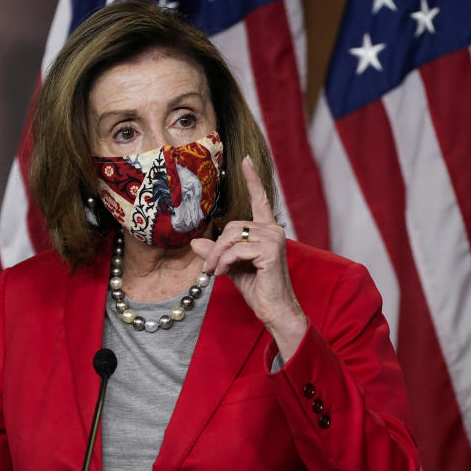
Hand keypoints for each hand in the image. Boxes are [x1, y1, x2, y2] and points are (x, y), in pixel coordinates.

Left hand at [191, 156, 306, 357]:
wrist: (274, 310)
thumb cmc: (258, 289)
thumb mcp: (231, 267)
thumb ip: (217, 252)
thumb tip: (195, 241)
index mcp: (267, 230)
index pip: (259, 200)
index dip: (252, 180)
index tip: (244, 160)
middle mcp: (273, 230)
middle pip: (232, 226)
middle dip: (216, 247)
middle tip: (207, 267)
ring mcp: (274, 238)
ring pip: (232, 237)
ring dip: (217, 256)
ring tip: (213, 272)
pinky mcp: (270, 250)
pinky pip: (236, 249)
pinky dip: (224, 262)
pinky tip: (222, 274)